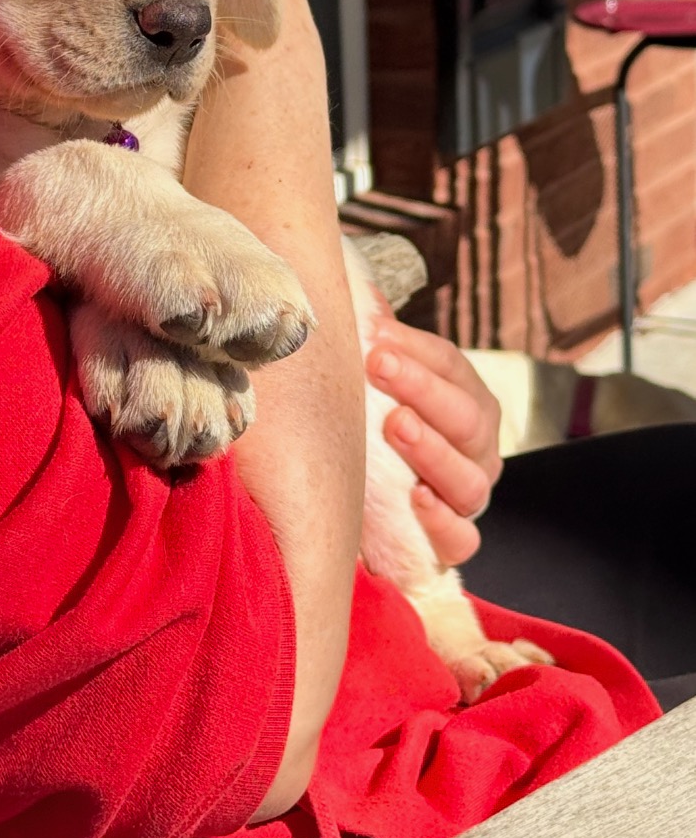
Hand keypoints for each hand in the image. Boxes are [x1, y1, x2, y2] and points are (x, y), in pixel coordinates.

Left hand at [365, 306, 501, 566]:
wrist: (374, 509)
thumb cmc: (377, 432)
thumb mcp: (377, 386)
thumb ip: (378, 344)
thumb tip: (359, 294)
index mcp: (466, 402)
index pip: (452, 368)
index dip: (416, 350)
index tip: (374, 334)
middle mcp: (478, 449)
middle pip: (465, 418)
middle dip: (423, 389)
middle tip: (378, 365)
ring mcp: (469, 498)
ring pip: (468, 478)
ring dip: (432, 449)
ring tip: (395, 425)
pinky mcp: (453, 542)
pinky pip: (462, 539)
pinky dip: (443, 521)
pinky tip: (417, 498)